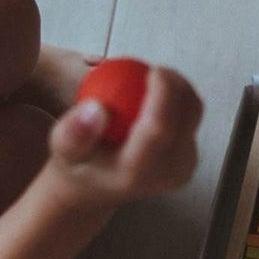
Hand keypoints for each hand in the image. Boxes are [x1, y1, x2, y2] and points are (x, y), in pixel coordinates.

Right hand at [44, 66, 202, 211]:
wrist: (97, 188)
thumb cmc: (79, 163)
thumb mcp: (64, 148)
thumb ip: (74, 131)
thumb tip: (98, 109)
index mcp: (139, 171)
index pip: (161, 127)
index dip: (164, 93)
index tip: (153, 70)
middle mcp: (168, 173)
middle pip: (188, 115)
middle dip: (175, 83)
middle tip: (151, 70)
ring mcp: (184, 168)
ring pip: (194, 112)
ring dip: (176, 89)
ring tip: (149, 83)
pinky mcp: (190, 160)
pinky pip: (191, 117)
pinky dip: (177, 100)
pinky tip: (155, 96)